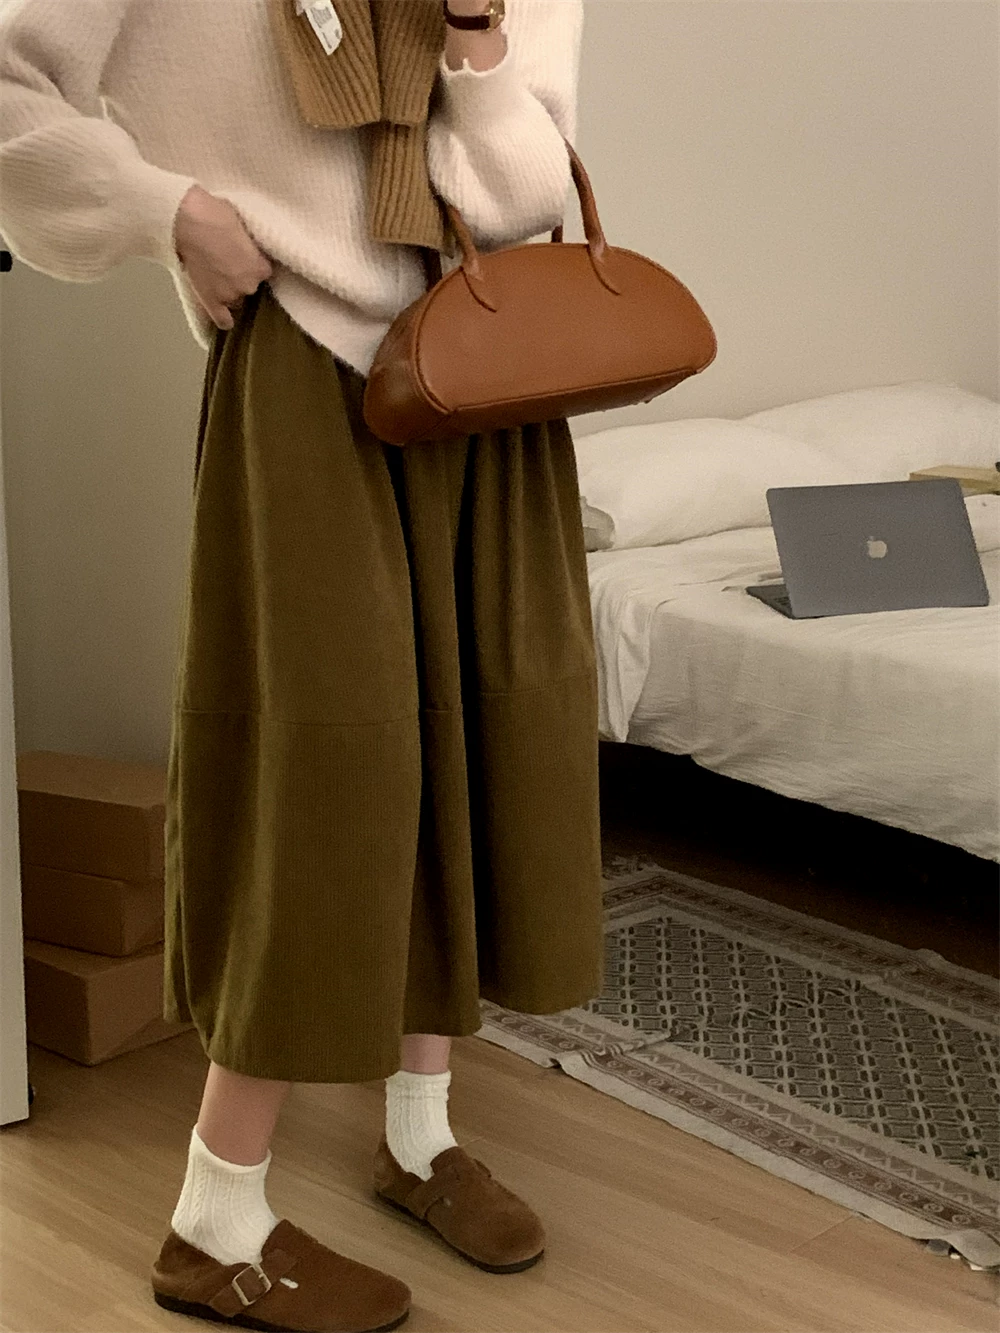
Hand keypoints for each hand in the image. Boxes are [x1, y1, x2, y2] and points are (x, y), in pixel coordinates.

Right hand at [172, 184, 273, 330]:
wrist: (186, 221)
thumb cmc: (213, 215)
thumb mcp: (243, 225)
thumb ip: (249, 244)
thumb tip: (246, 245)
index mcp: (260, 267)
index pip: (263, 272)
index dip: (253, 263)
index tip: (244, 256)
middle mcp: (249, 285)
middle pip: (250, 286)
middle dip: (240, 276)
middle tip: (226, 262)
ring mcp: (228, 295)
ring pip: (236, 300)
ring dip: (229, 291)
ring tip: (216, 275)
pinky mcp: (210, 301)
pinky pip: (222, 320)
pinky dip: (224, 319)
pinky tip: (225, 317)